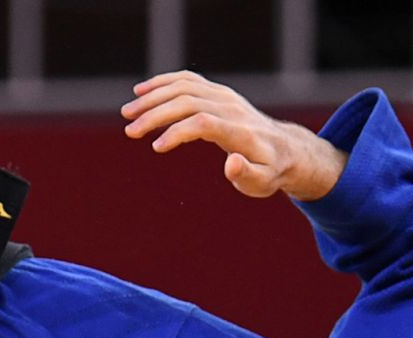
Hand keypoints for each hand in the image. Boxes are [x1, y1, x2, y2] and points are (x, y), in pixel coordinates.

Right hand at [121, 70, 348, 200]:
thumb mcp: (262, 182)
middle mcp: (231, 107)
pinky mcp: (218, 92)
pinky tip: (142, 91)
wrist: (284, 148)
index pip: (203, 123)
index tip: (155, 148)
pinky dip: (163, 82)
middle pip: (187, 101)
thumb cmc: (270, 171)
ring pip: (184, 87)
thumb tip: (231, 162)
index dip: (177, 132)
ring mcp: (224, 96)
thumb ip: (247, 174)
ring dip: (153, 97)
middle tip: (130, 130)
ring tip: (128, 112)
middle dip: (155, 115)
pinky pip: (187, 80)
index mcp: (239, 130)